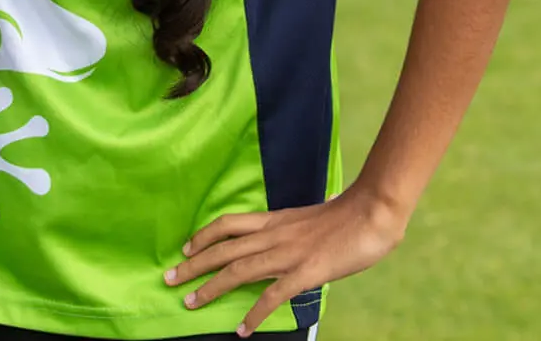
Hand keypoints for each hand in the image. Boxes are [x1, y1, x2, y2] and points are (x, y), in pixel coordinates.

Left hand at [165, 188, 407, 335]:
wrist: (372, 211)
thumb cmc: (347, 216)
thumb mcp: (308, 218)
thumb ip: (291, 229)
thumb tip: (286, 236)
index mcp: (273, 220)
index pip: (227, 224)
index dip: (202, 236)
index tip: (184, 248)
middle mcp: (272, 235)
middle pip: (222, 250)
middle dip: (192, 265)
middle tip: (168, 279)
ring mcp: (287, 254)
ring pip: (237, 271)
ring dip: (210, 288)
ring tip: (190, 303)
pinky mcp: (305, 272)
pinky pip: (272, 296)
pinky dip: (254, 314)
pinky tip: (242, 329)